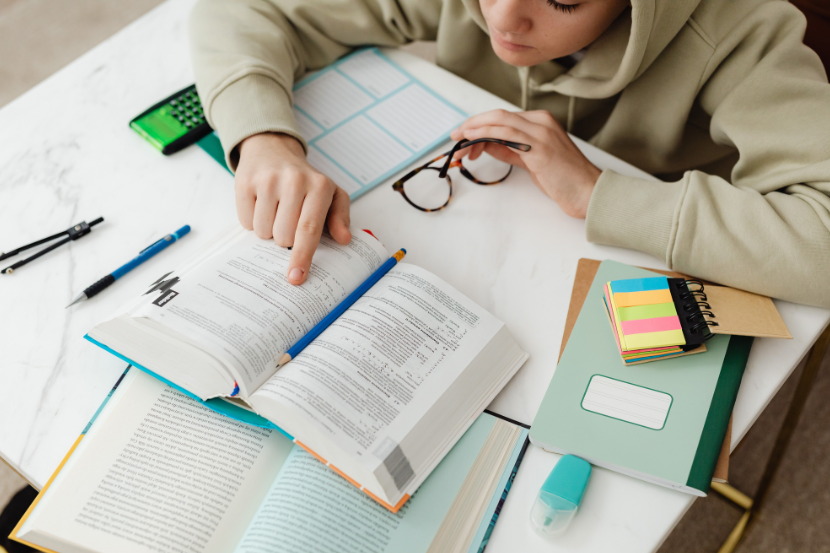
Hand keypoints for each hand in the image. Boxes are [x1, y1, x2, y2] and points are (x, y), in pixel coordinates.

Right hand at [235, 133, 350, 284]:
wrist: (273, 149)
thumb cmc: (305, 180)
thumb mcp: (331, 194)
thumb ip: (340, 217)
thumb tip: (344, 239)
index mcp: (319, 186)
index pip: (309, 230)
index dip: (302, 256)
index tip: (296, 277)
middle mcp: (294, 181)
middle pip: (283, 237)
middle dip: (285, 238)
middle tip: (289, 219)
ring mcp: (267, 180)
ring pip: (263, 232)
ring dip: (268, 230)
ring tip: (275, 209)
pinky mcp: (245, 182)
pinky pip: (245, 222)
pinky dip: (252, 220)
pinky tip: (261, 204)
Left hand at [450, 110, 600, 217]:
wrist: (587, 191)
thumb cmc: (563, 179)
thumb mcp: (531, 160)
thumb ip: (510, 149)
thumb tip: (486, 144)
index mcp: (541, 122)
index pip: (503, 117)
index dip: (480, 124)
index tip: (464, 136)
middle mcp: (541, 121)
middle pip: (498, 115)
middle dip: (472, 124)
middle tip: (454, 136)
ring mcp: (541, 132)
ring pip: (500, 120)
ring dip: (474, 129)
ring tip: (459, 141)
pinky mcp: (539, 147)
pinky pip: (506, 134)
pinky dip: (485, 133)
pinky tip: (472, 140)